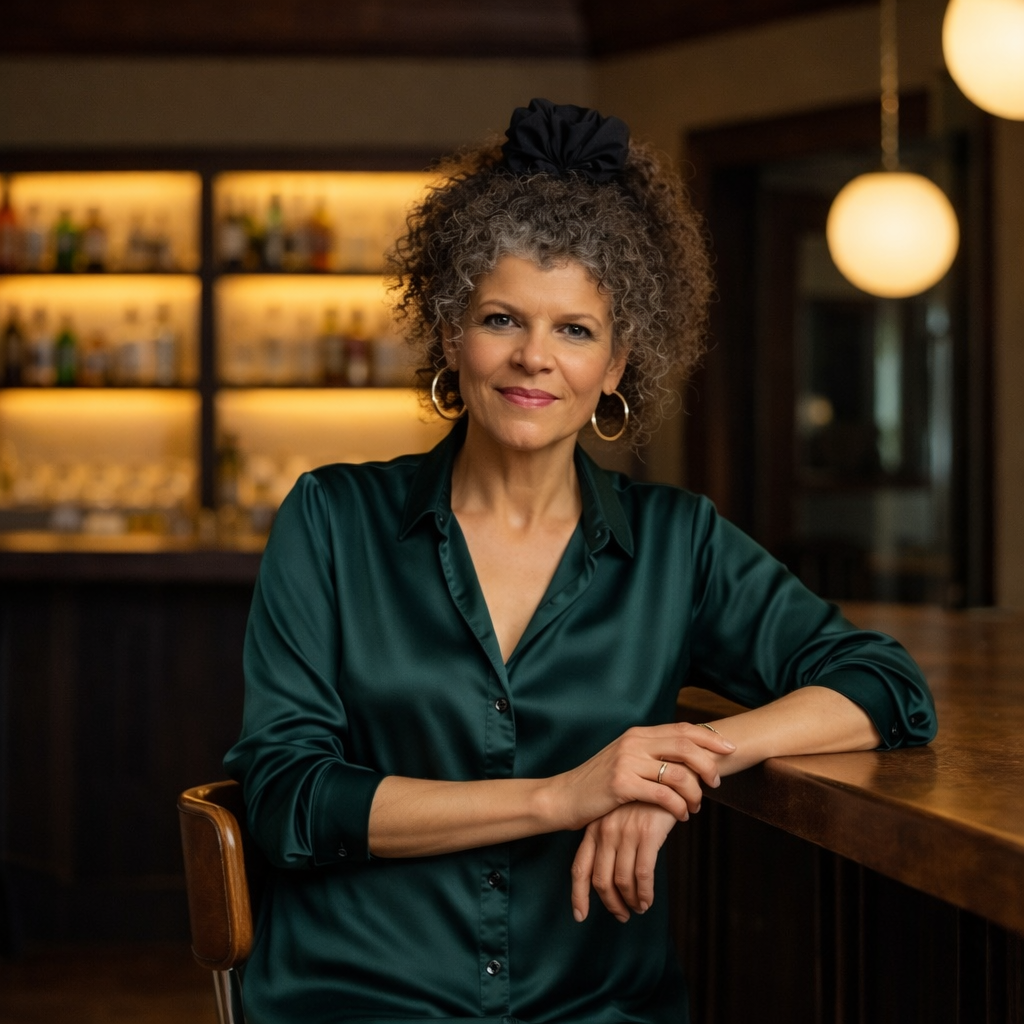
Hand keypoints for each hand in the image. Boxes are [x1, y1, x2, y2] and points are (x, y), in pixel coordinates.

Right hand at [554, 722, 734, 829]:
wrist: (564, 797)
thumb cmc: (597, 783)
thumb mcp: (624, 760)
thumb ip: (650, 753)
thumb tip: (686, 756)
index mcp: (637, 734)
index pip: (682, 729)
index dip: (709, 738)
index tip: (729, 749)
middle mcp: (634, 743)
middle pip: (686, 746)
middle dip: (709, 765)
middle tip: (717, 783)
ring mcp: (627, 762)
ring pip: (679, 773)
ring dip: (695, 793)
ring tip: (696, 807)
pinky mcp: (622, 784)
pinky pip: (663, 795)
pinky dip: (679, 807)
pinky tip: (681, 816)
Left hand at [571, 802, 677, 922]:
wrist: (664, 775)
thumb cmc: (641, 800)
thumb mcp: (617, 817)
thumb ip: (609, 842)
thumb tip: (608, 878)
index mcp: (594, 828)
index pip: (580, 868)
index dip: (579, 895)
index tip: (580, 916)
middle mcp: (606, 832)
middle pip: (601, 880)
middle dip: (611, 903)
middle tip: (622, 915)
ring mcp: (626, 832)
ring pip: (623, 880)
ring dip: (630, 901)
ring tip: (639, 908)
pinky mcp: (648, 834)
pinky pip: (643, 875)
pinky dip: (644, 893)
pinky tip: (647, 900)